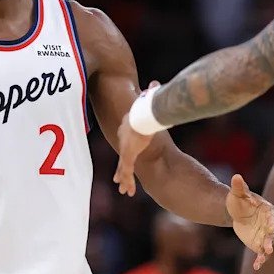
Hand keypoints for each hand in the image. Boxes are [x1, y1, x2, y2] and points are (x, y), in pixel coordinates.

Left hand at [113, 81, 160, 196]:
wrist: (141, 116)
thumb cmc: (145, 109)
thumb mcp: (147, 101)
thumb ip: (151, 94)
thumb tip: (155, 83)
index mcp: (127, 129)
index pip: (125, 140)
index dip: (126, 148)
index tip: (126, 153)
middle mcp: (124, 141)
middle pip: (123, 157)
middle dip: (121, 169)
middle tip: (118, 178)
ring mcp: (125, 150)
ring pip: (123, 168)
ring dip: (124, 179)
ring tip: (123, 189)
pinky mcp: (128, 156)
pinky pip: (127, 172)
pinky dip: (128, 181)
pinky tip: (127, 190)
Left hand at [227, 174, 273, 268]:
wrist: (235, 212)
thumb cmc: (239, 200)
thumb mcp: (237, 193)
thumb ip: (238, 186)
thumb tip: (236, 176)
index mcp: (267, 211)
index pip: (272, 217)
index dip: (271, 222)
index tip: (270, 227)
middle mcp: (269, 224)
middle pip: (273, 233)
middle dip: (271, 240)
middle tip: (268, 247)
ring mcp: (265, 235)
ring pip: (269, 244)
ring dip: (267, 251)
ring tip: (263, 258)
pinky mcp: (259, 244)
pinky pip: (262, 253)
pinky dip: (260, 260)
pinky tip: (256, 267)